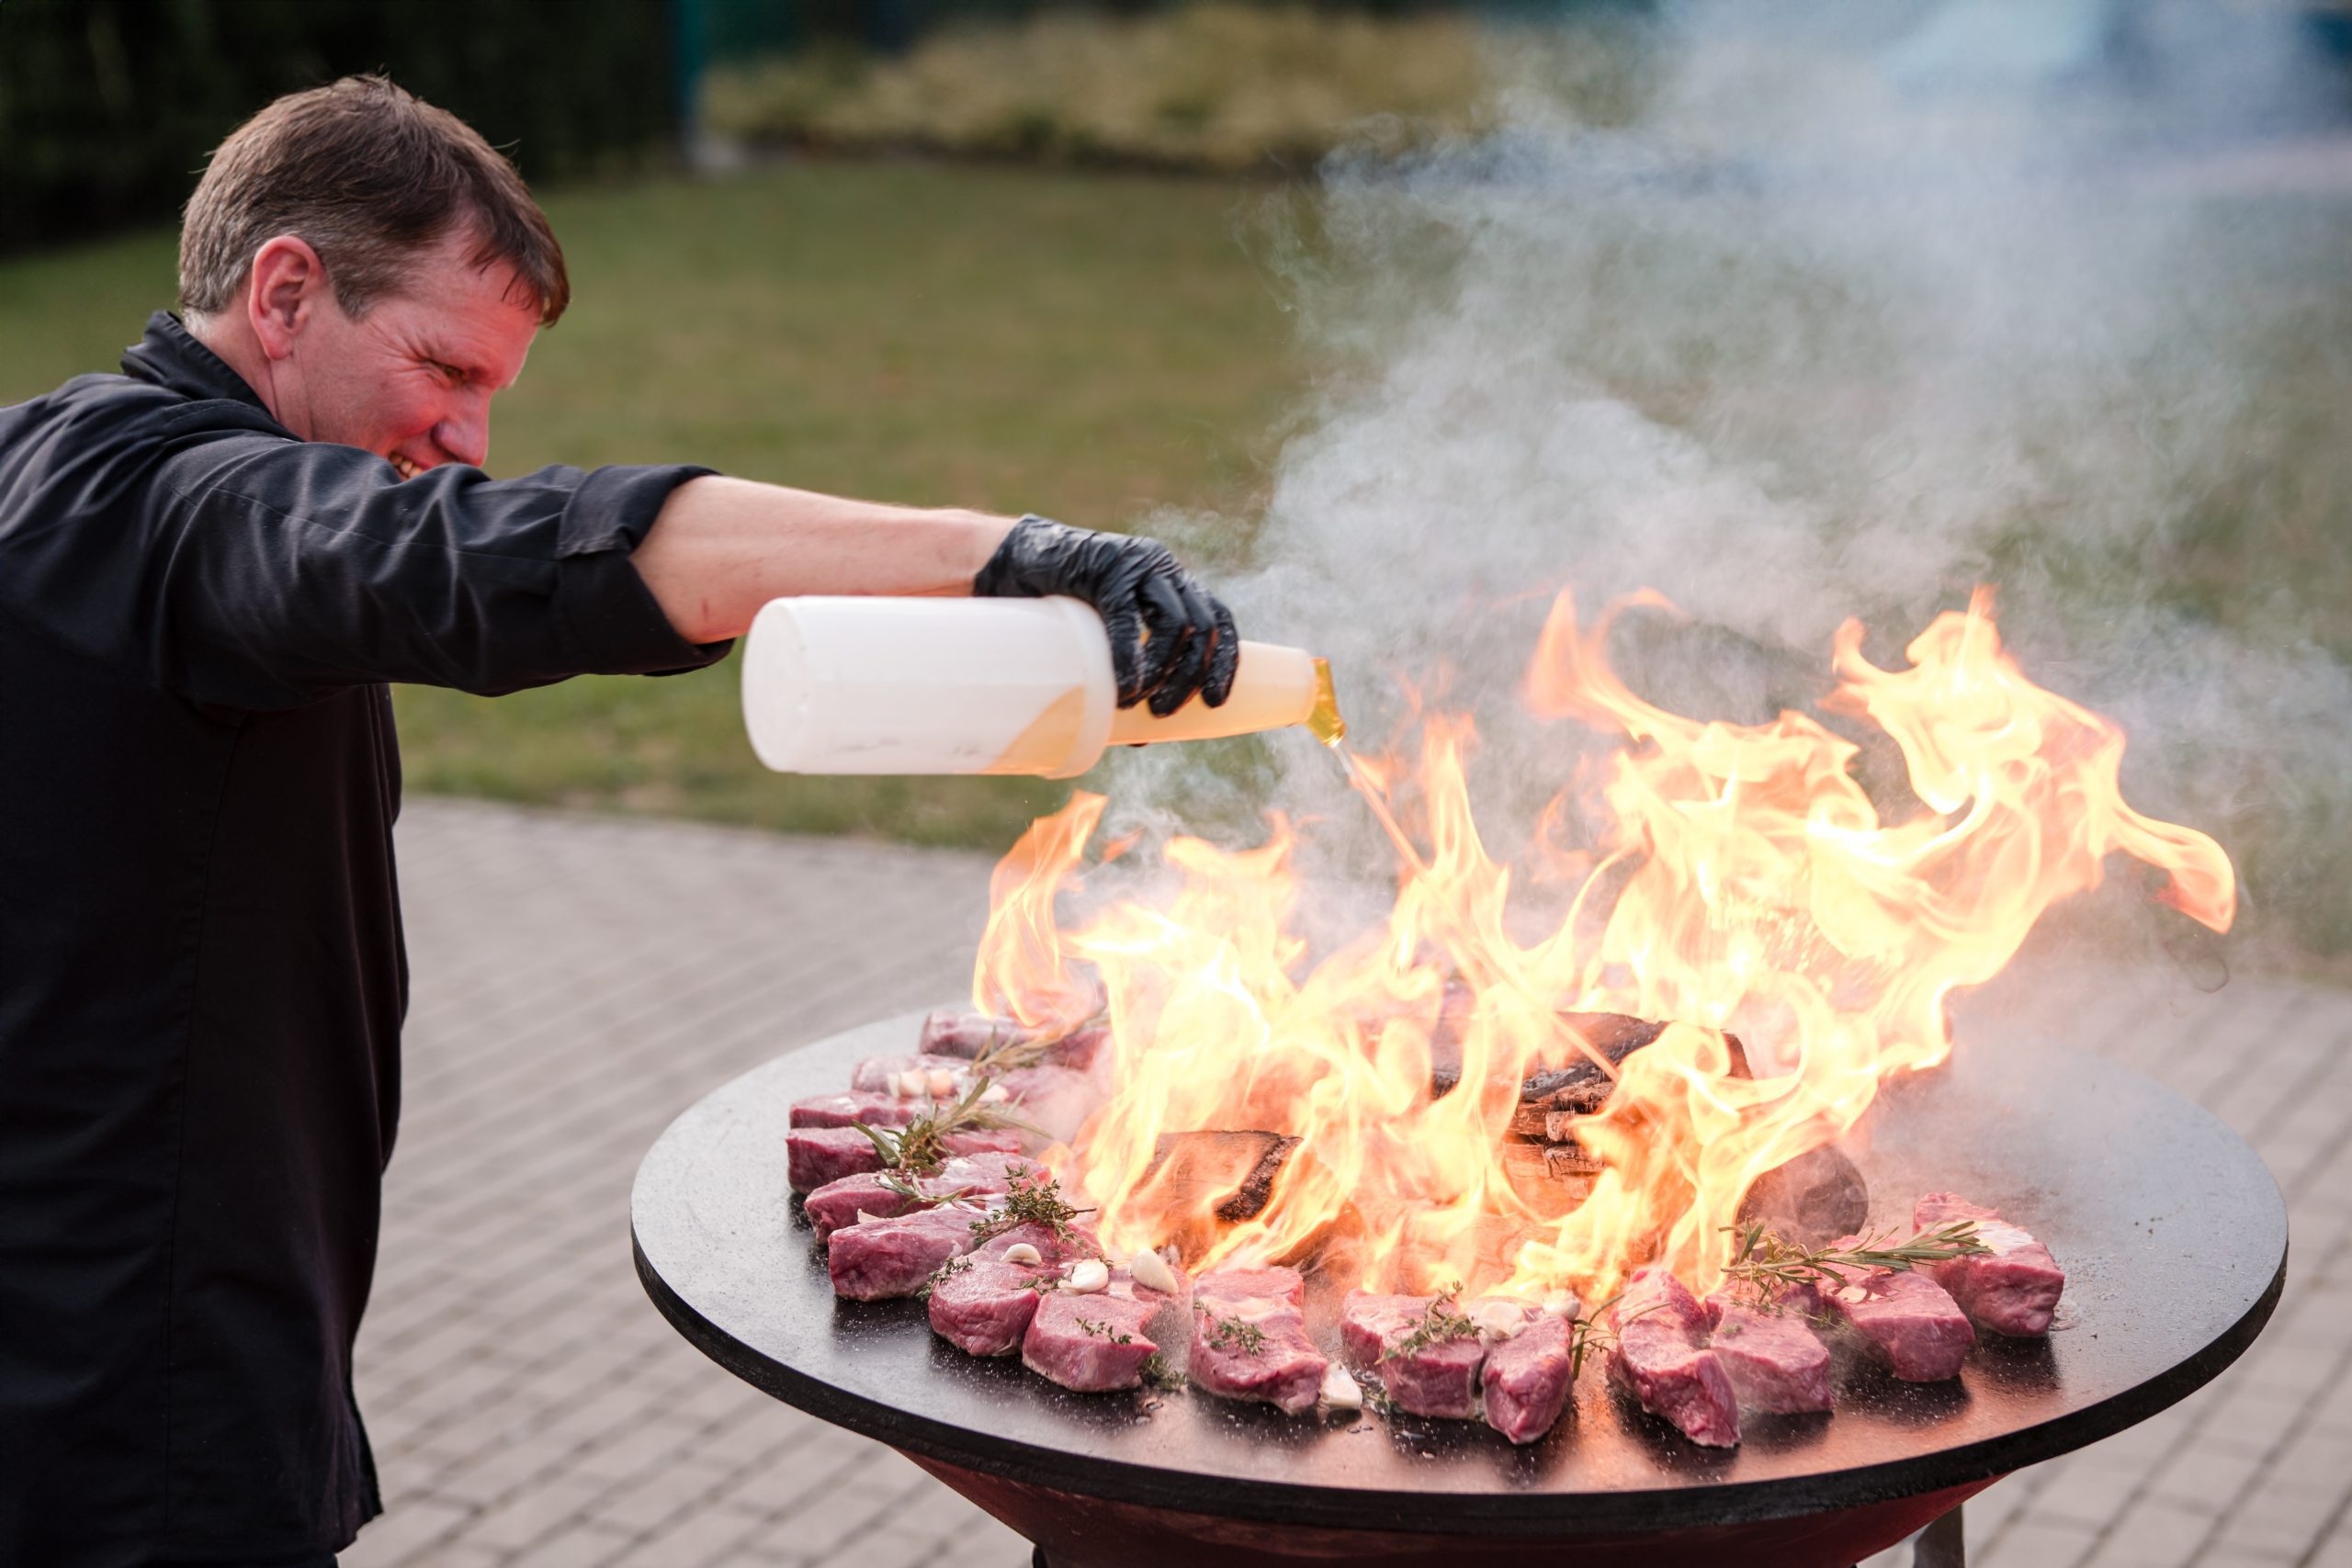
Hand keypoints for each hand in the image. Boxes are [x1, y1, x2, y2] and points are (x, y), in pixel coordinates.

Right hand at [973, 515, 1239, 713]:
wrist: (1004, 563)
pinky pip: (1127, 616)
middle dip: (1190, 676)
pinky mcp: (1104, 567)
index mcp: (1171, 584)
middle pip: (1203, 626)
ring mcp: (1136, 564)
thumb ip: (1125, 677)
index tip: (1215, 702)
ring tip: (1138, 703)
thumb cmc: (1053, 608)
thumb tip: (1143, 739)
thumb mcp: (1100, 640)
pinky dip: (1130, 656)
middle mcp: (1162, 570)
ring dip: (1165, 670)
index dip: (1224, 662)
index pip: (1218, 620)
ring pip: (1177, 622)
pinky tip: (1127, 686)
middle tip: (1163, 712)